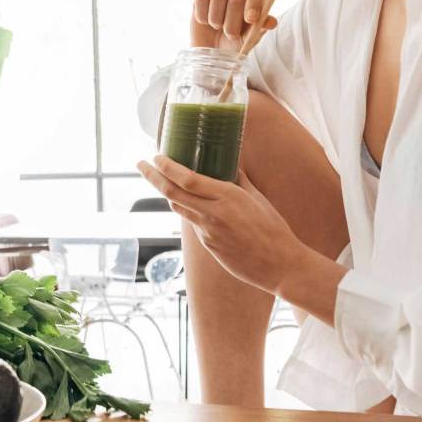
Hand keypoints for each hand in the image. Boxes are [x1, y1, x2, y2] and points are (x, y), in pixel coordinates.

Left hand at [136, 155, 304, 293]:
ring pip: (179, 208)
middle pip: (171, 192)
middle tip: (141, 165)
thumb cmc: (274, 229)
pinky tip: (195, 205)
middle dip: (152, 177)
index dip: (166, 167)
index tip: (155, 156)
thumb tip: (231, 163)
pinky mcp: (209, 246)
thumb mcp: (257, 198)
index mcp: (227, 197)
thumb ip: (240, 180)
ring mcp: (208, 232)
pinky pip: (193, 224)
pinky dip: (190, 211)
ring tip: (163, 180)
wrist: (280, 265)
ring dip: (169, 193)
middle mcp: (212, 214)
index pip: (186, 178)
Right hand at [191, 0, 276, 51]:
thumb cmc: (236, 42)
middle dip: (234, 16)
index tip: (250, 19)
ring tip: (217, 28)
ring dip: (217, 16)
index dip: (254, 1)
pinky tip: (205, 22)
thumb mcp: (250, 39)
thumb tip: (272, 22)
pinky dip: (203, 14)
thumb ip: (260, 28)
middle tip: (231, 35)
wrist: (212, 50)